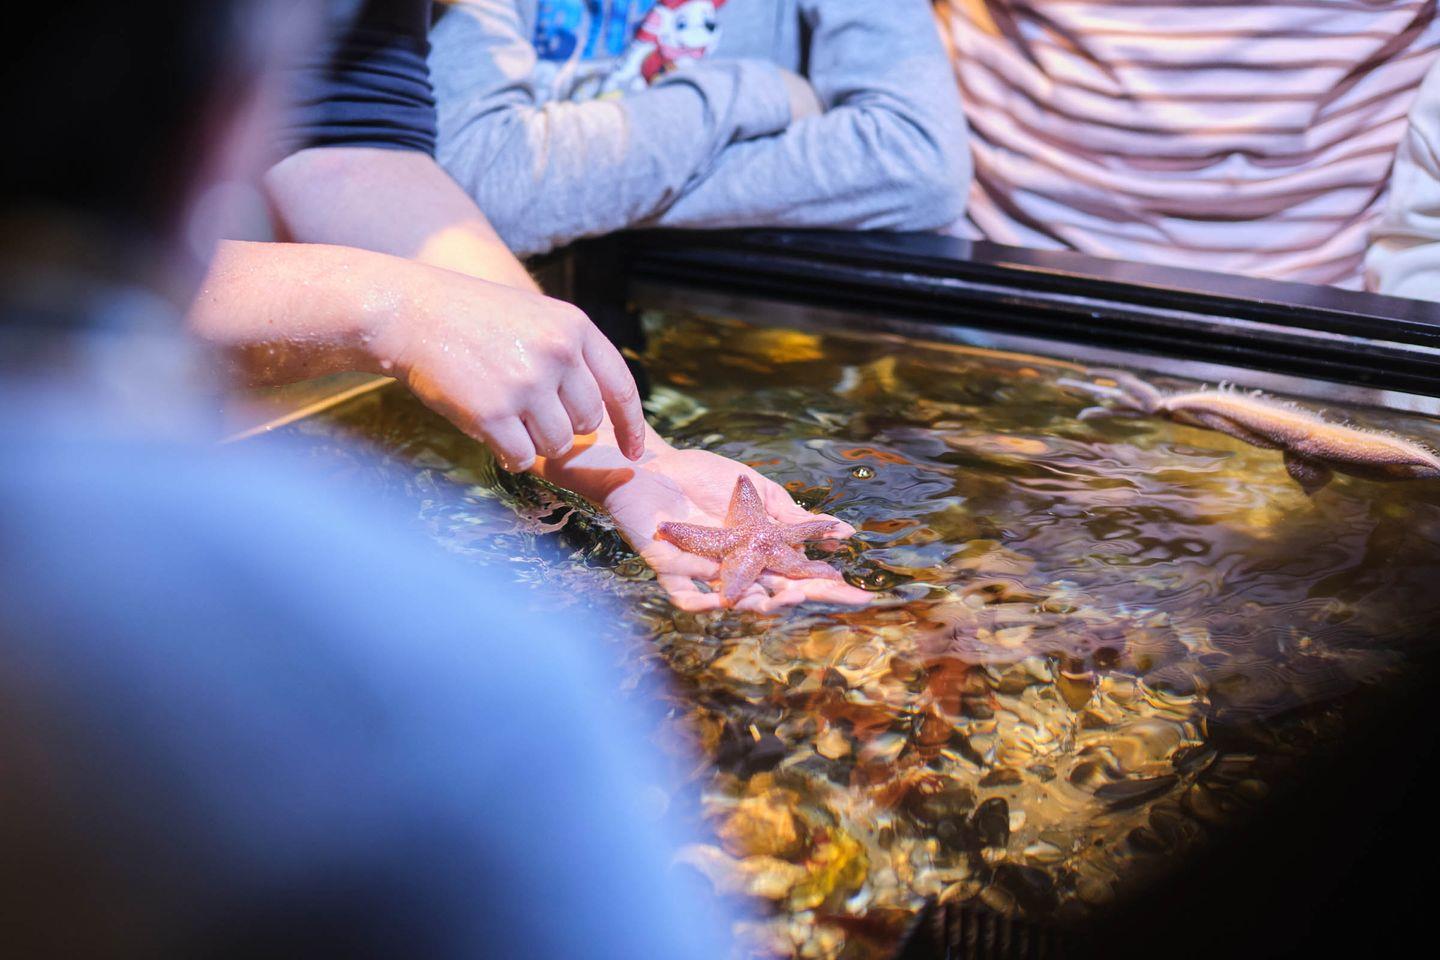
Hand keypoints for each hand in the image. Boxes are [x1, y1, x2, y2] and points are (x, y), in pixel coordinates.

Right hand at [372, 266, 645, 469]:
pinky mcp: (492, 413)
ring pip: (557, 445)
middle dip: (564, 427)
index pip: (620, 388)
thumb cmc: (472, 320)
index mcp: (575, 328)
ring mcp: (526, 384)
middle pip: (587, 423)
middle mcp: (557, 354)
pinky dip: (508, 454)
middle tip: (528, 411)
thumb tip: (599, 418)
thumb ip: (572, 357)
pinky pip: (521, 458)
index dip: (631, 426)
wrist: (410, 313)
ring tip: (505, 415)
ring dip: (534, 442)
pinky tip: (489, 432)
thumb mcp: (536, 318)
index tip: (634, 452)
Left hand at [535, 424, 872, 612]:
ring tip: (778, 600)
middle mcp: (738, 570)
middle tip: (812, 594)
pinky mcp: (670, 570)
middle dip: (796, 599)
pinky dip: (703, 601)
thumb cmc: (707, 478)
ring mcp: (705, 574)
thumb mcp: (762, 495)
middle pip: (774, 596)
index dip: (831, 587)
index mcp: (762, 553)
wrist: (654, 464)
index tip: (865, 595)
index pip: (803, 576)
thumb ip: (797, 519)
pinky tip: (723, 601)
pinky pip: (686, 597)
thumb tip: (846, 534)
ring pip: (735, 603)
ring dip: (757, 605)